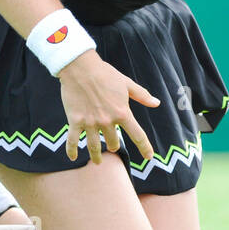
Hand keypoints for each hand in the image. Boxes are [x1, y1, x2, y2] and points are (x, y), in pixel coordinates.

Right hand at [58, 50, 160, 164]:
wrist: (81, 68)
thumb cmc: (105, 74)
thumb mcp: (127, 83)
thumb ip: (142, 95)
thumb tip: (157, 103)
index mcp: (122, 112)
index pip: (137, 135)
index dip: (145, 147)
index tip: (149, 157)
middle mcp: (107, 121)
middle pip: (113, 143)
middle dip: (114, 146)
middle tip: (112, 146)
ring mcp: (90, 122)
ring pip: (94, 146)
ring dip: (96, 156)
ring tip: (98, 162)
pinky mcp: (75, 121)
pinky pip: (72, 140)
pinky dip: (72, 151)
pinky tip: (73, 158)